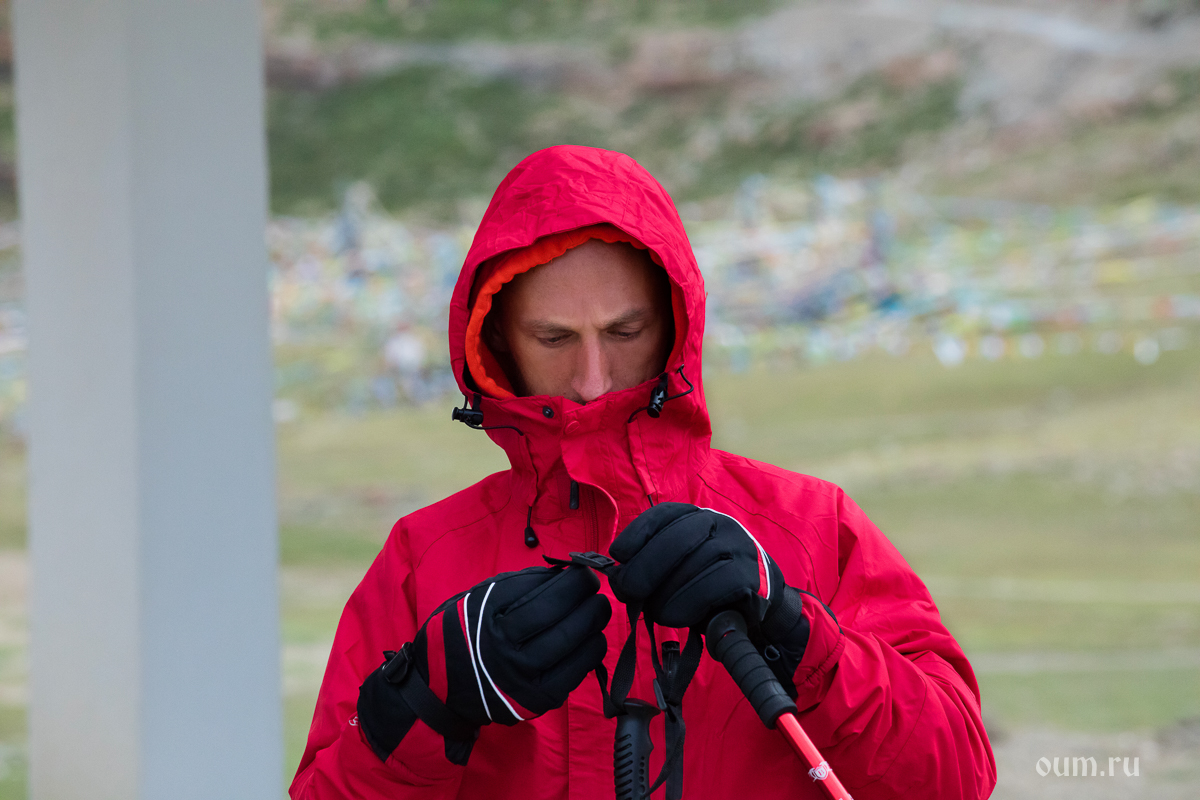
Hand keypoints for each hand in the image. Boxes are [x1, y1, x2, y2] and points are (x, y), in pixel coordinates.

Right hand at [358, 564, 610, 762]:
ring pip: (572, 646)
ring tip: (598, 609)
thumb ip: (519, 585)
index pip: (541, 596)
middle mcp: (505, 652)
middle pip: (560, 620)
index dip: (570, 582)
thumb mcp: (478, 599)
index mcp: (488, 621)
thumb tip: (563, 573)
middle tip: (596, 588)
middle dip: (586, 599)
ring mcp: (522, 680)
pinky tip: (594, 638)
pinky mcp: (536, 701)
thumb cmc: (461, 633)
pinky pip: (576, 674)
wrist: (437, 689)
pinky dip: (591, 652)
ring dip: (594, 623)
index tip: (583, 571)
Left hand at [607, 503, 784, 630]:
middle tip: (627, 592)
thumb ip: (654, 567)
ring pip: (692, 563)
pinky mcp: (750, 575)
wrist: (764, 605)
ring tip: (654, 611)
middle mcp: (720, 524)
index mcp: (698, 517)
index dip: (637, 534)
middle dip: (644, 567)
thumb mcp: (681, 568)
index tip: (617, 555)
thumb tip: (619, 579)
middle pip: (675, 538)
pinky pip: (712, 587)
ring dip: (664, 593)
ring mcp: (738, 547)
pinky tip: (676, 616)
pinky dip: (687, 603)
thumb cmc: (711, 586)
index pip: (663, 515)